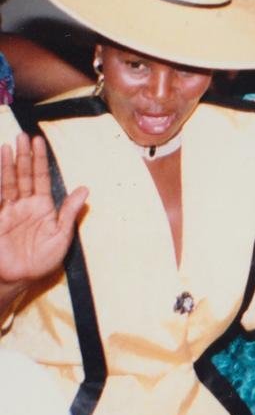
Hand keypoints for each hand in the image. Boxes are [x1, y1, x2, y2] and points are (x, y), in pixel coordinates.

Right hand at [0, 133, 87, 285]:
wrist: (17, 278)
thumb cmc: (42, 261)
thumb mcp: (62, 236)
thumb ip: (70, 212)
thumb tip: (85, 188)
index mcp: (44, 208)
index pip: (41, 178)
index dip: (39, 160)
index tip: (39, 141)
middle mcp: (26, 205)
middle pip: (24, 175)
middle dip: (24, 156)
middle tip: (24, 136)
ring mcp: (9, 210)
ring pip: (9, 182)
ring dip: (8, 164)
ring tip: (9, 145)